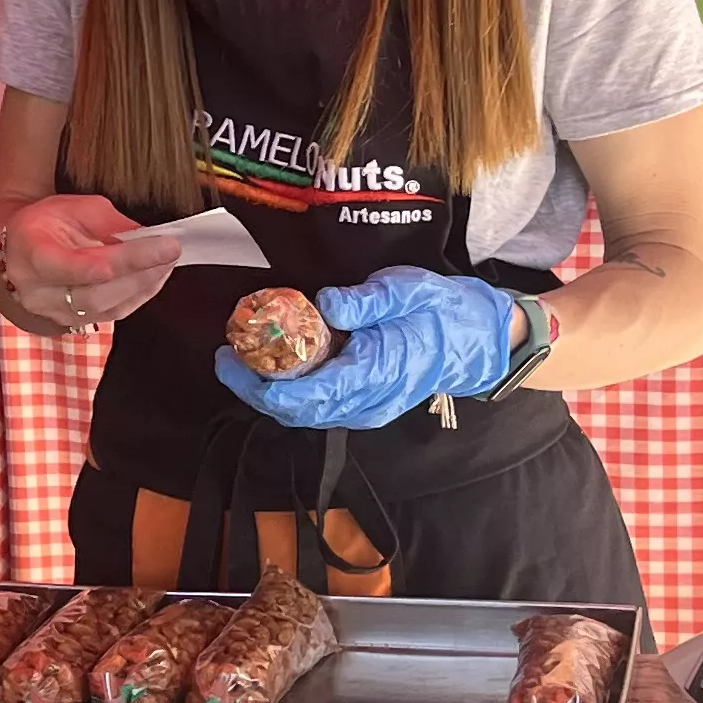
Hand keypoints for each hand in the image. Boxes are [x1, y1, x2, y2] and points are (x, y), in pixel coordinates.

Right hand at [0, 193, 178, 335]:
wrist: (18, 251)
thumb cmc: (46, 223)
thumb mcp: (74, 208)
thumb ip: (110, 224)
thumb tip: (149, 237)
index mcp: (31, 253)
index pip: (78, 265)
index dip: (124, 259)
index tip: (163, 245)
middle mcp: (36, 291)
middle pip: (95, 293)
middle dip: (140, 273)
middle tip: (171, 252)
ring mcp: (52, 312)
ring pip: (106, 309)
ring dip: (143, 285)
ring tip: (167, 262)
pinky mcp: (71, 322)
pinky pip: (112, 315)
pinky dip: (139, 295)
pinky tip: (155, 276)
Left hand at [217, 265, 521, 427]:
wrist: (476, 339)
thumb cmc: (440, 310)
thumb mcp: (406, 289)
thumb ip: (365, 300)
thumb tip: (325, 304)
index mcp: (375, 373)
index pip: (305, 394)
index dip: (260, 383)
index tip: (230, 358)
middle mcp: (367, 401)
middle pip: (295, 411)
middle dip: (254, 388)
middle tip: (226, 356)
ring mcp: (366, 408)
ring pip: (304, 413)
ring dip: (269, 390)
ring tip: (243, 358)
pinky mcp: (364, 405)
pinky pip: (319, 407)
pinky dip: (291, 391)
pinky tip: (277, 365)